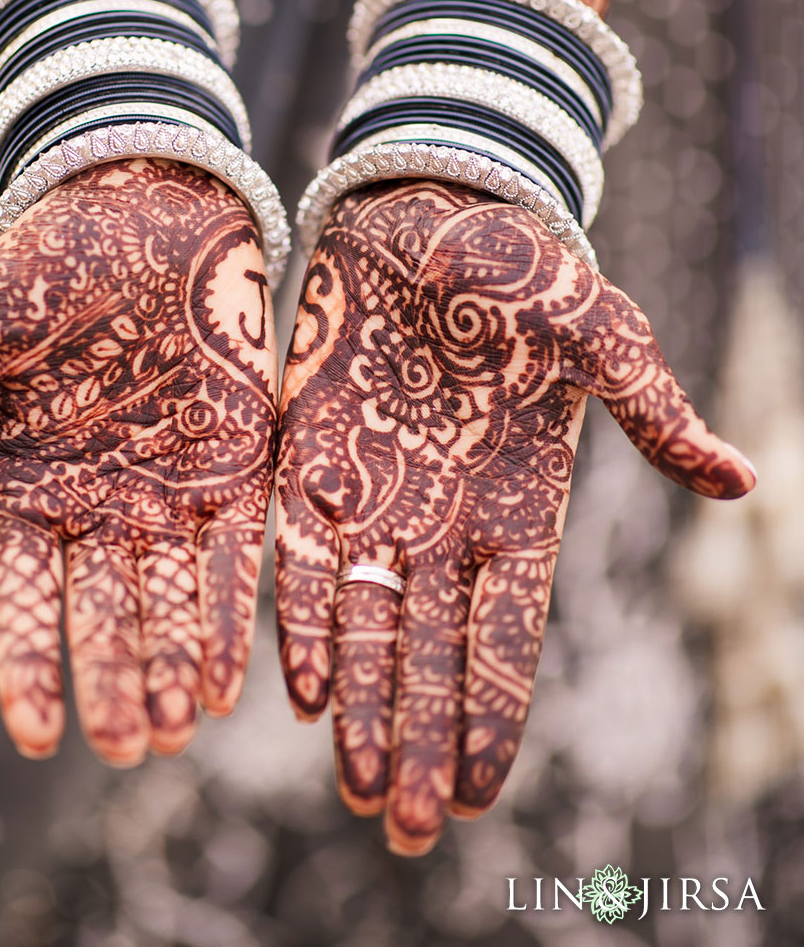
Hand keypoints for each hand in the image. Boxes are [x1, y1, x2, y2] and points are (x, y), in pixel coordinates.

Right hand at [0, 160, 276, 762]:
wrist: (141, 196)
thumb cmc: (38, 261)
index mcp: (22, 480)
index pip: (22, 592)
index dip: (27, 663)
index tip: (34, 736)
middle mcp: (96, 498)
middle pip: (103, 614)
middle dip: (114, 685)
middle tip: (129, 750)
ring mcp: (169, 484)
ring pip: (171, 600)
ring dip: (173, 668)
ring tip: (175, 734)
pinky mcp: (238, 460)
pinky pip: (237, 552)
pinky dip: (234, 614)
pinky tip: (234, 676)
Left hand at [275, 180, 755, 853]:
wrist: (424, 208)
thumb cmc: (524, 269)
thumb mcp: (599, 333)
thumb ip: (650, 410)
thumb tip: (740, 480)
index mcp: (521, 508)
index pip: (505, 637)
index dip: (490, 714)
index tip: (477, 795)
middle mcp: (441, 522)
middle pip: (426, 653)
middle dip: (415, 740)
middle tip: (400, 831)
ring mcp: (372, 495)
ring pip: (362, 624)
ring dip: (359, 708)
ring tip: (354, 792)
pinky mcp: (306, 458)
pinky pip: (298, 554)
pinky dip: (300, 621)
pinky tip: (298, 690)